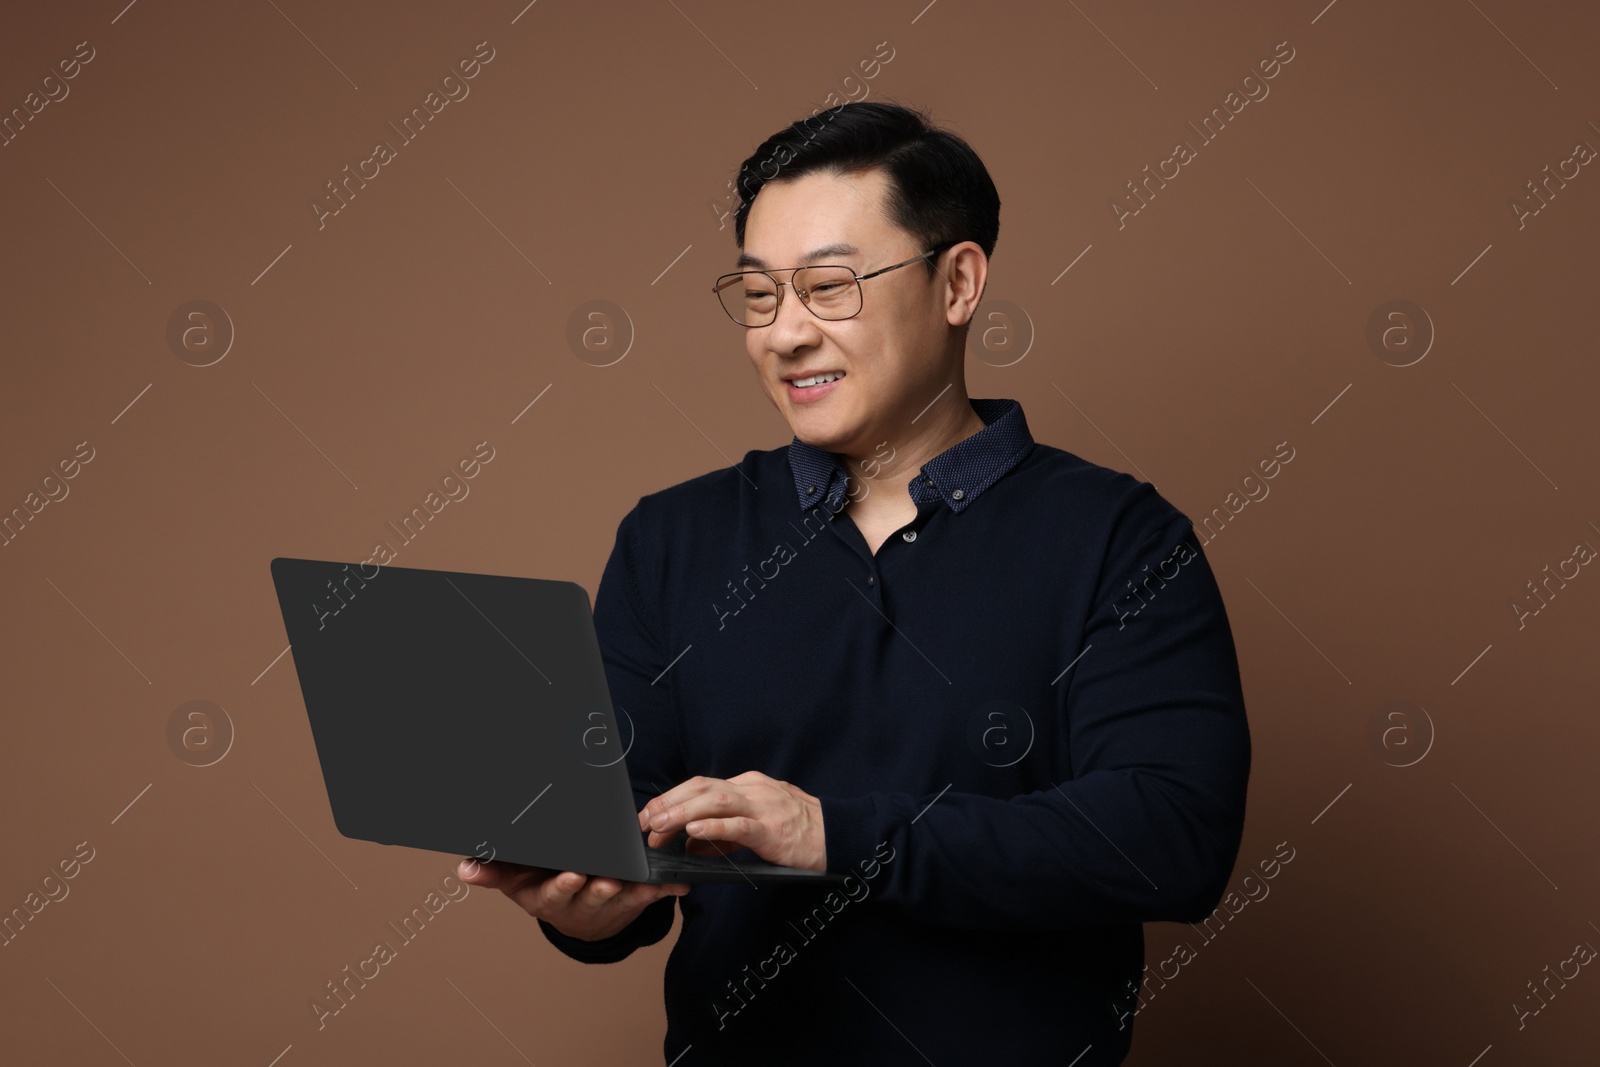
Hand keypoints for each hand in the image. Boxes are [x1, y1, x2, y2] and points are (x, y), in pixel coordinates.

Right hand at [456, 857, 687, 941]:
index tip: (573, 876)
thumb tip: (463, 869)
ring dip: (634, 889)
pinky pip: (650, 895)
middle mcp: (581, 904)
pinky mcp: (632, 900)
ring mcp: (608, 903)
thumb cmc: (543, 888)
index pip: (557, 893)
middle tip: (608, 879)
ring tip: (644, 880)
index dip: (566, 886)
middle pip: (592, 896)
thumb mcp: (516, 883)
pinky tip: (679, 884)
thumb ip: (492, 873)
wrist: (577, 916)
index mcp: (552, 899)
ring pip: (623, 896)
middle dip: (600, 887)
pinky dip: (665, 889)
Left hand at [638, 771, 826, 871]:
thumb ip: (722, 834)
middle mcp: (752, 789)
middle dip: (669, 803)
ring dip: (682, 813)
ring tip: (660, 826)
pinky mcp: (772, 829)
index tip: (648, 814)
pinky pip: (739, 825)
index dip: (670, 797)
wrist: (837, 837)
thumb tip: (689, 841)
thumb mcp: (755, 826)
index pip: (700, 785)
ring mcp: (763, 807)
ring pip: (715, 801)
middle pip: (702, 787)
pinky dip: (714, 826)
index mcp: (747, 785)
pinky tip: (694, 831)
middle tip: (645, 822)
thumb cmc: (797, 832)